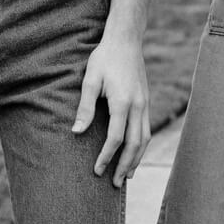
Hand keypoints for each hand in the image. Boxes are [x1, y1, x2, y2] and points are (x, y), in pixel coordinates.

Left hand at [72, 33, 149, 186]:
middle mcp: (138, 105)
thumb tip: (76, 133)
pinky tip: (134, 152)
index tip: (97, 171)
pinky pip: (147, 129)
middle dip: (125, 165)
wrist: (125, 40)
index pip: (116, 138)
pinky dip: (141, 145)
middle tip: (114, 184)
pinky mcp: (146, 100)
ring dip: (136, 159)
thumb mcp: (90, 80)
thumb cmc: (104, 58)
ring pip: (145, 138)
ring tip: (127, 175)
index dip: (107, 157)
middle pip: (135, 144)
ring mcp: (144, 103)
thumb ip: (85, 107)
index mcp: (122, 102)